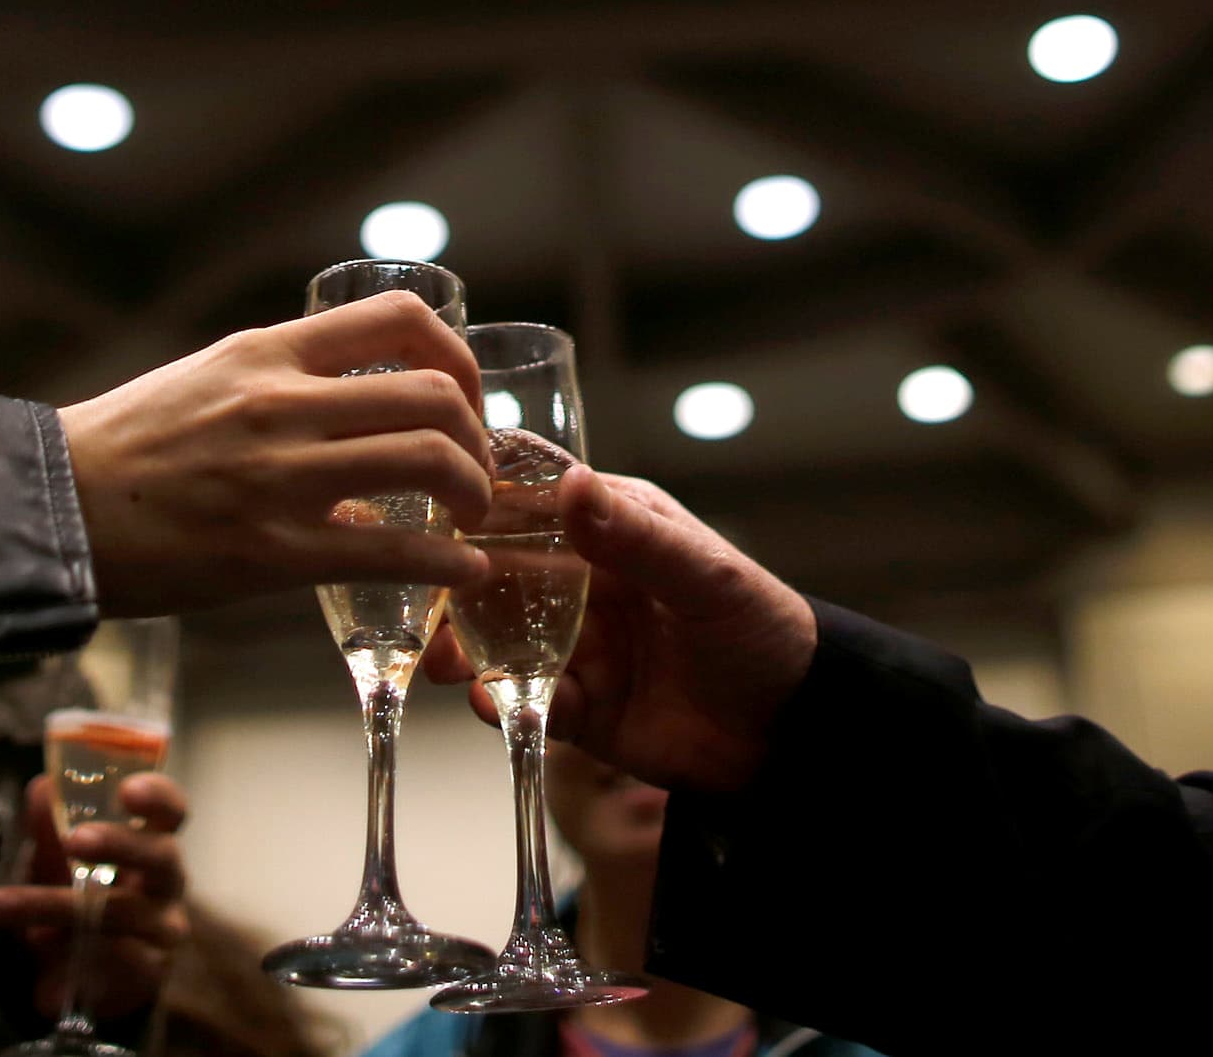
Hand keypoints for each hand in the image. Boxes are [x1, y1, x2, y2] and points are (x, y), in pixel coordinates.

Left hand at [0, 769, 192, 1019]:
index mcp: (155, 842)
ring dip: (60, 908)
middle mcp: (168, 884)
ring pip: (122, 916)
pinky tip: (42, 980)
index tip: (126, 789)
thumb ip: (55, 827)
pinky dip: (73, 972)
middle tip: (74, 839)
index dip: (155, 795)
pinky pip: (113, 971)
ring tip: (5, 905)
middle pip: (161, 857)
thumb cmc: (93, 894)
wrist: (109, 969)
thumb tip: (42, 787)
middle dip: (120, 844)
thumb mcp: (69, 862)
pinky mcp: (146, 976)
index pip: (171, 810)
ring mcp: (163, 932)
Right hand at [60, 291, 493, 614]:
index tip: (466, 393)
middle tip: (475, 468)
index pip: (398, 318)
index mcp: (266, 353)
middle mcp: (281, 404)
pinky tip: (464, 572)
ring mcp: (279, 479)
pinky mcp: (270, 554)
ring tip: (470, 514)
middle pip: (433, 395)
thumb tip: (352, 402)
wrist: (49, 509)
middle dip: (477, 435)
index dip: (458, 354)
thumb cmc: (123, 446)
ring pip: (425, 463)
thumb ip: (281, 382)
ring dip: (471, 491)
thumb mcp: (207, 377)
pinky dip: (445, 564)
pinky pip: (387, 553)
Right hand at [428, 469, 815, 794]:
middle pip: (501, 572)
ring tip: (444, 662)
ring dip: (466, 648)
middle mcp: (585, 582)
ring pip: (501, 639)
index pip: (535, 496)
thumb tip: (569, 481)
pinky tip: (490, 702)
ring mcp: (578, 646)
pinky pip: (526, 701)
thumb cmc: (761, 630)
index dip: (482, 491)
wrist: (793, 732)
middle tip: (419, 595)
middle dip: (455, 583)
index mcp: (614, 527)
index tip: (430, 493)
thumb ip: (635, 538)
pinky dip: (503, 702)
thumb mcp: (704, 577)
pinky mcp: (580, 708)